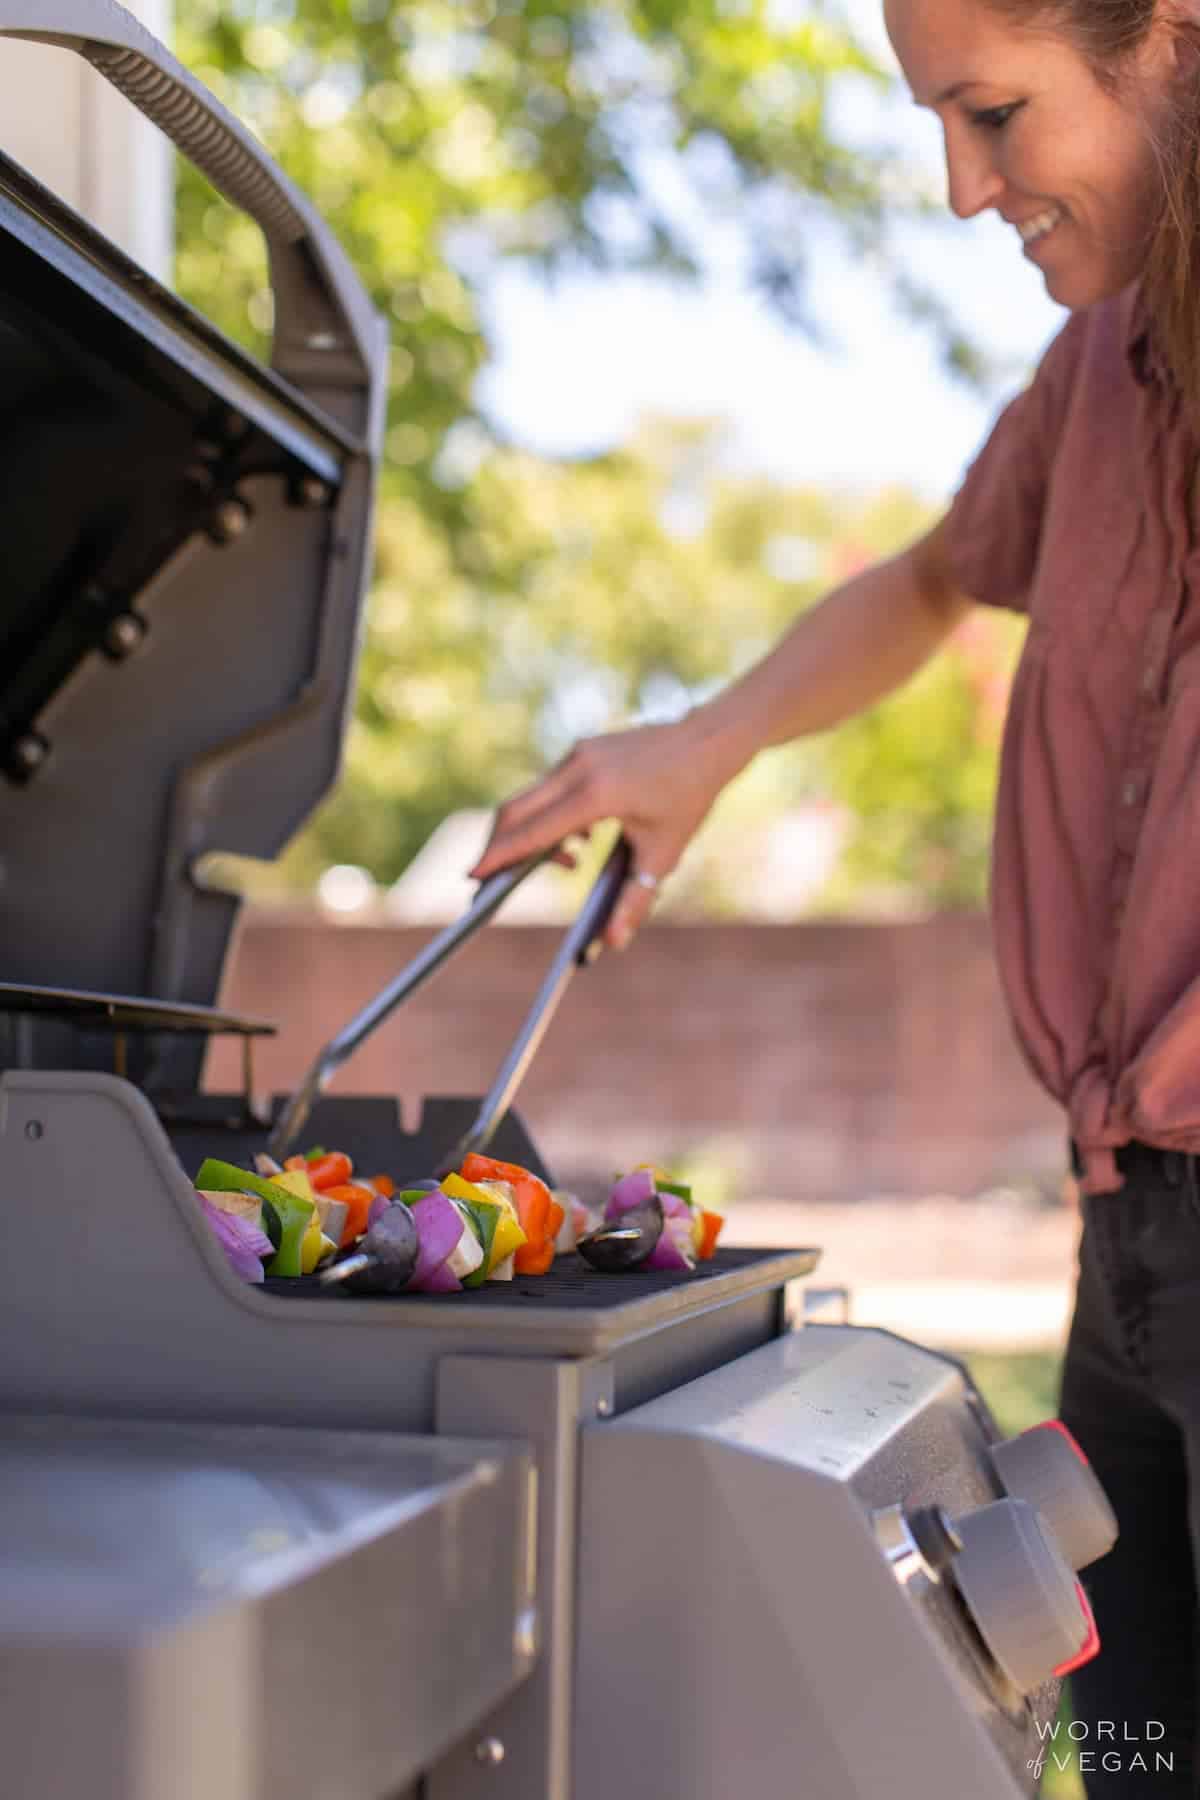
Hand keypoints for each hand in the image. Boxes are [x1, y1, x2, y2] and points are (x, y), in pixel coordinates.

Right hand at [469, 714, 748, 949]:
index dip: (500, 856)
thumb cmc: (690, 796)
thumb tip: (614, 941)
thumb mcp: (663, 854)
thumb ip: (634, 899)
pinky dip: (550, 815)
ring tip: (571, 862)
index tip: (474, 876)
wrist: (708, 740)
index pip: (533, 831)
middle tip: (491, 879)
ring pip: (531, 797)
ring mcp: (578, 754)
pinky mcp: (582, 749)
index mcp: (596, 794)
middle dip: (499, 846)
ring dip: (532, 833)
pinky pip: (550, 786)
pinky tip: (583, 837)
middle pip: (515, 810)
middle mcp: (578, 767)